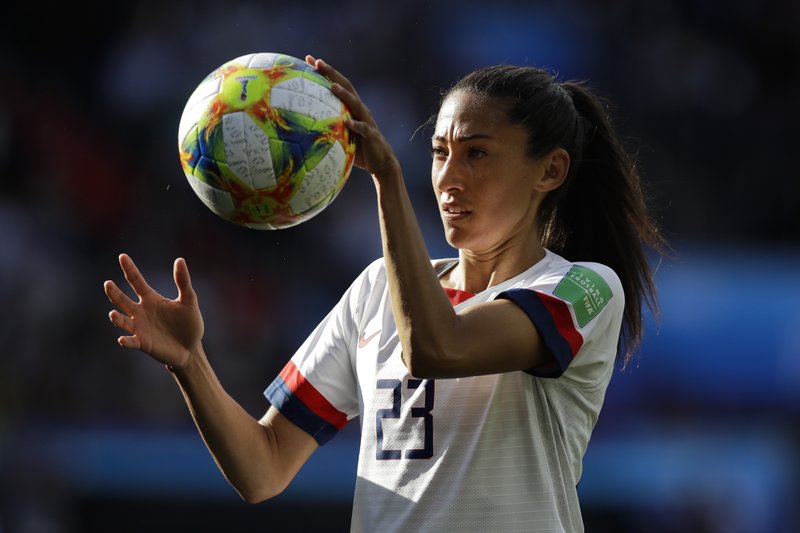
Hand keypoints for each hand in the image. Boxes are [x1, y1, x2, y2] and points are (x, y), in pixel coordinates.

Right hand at [103, 254, 203, 368]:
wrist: (191, 348)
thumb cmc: (189, 323)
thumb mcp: (189, 301)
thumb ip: (183, 282)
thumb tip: (179, 260)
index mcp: (151, 299)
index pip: (136, 281)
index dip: (130, 269)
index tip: (122, 256)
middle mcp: (141, 311)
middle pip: (122, 300)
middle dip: (114, 293)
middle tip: (108, 284)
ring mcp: (140, 328)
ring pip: (123, 321)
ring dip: (117, 318)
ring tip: (113, 314)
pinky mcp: (143, 343)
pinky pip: (131, 341)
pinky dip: (126, 340)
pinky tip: (123, 339)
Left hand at [307, 55, 400, 179]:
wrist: (382, 162)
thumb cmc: (359, 150)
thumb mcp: (342, 135)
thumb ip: (329, 127)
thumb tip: (304, 127)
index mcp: (352, 108)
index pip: (338, 85)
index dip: (325, 72)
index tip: (309, 60)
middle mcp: (360, 110)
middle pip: (347, 86)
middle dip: (332, 73)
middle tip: (317, 62)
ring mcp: (366, 121)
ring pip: (355, 103)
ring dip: (344, 94)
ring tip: (332, 86)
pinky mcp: (371, 135)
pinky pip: (362, 128)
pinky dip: (355, 124)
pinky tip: (346, 122)